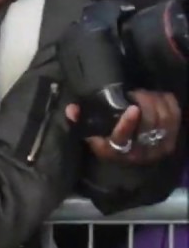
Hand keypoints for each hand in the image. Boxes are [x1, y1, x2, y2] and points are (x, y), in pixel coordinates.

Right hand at [67, 90, 181, 164]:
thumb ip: (79, 121)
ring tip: (145, 93)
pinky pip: (174, 117)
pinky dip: (168, 102)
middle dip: (145, 103)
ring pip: (163, 119)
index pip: (122, 138)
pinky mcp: (171, 141)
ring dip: (156, 101)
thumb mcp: (90, 134)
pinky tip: (158, 95)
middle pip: (148, 124)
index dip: (128, 123)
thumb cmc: (107, 141)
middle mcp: (138, 152)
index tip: (132, 108)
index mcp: (115, 151)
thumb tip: (72, 109)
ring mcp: (158, 147)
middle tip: (136, 92)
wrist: (130, 155)